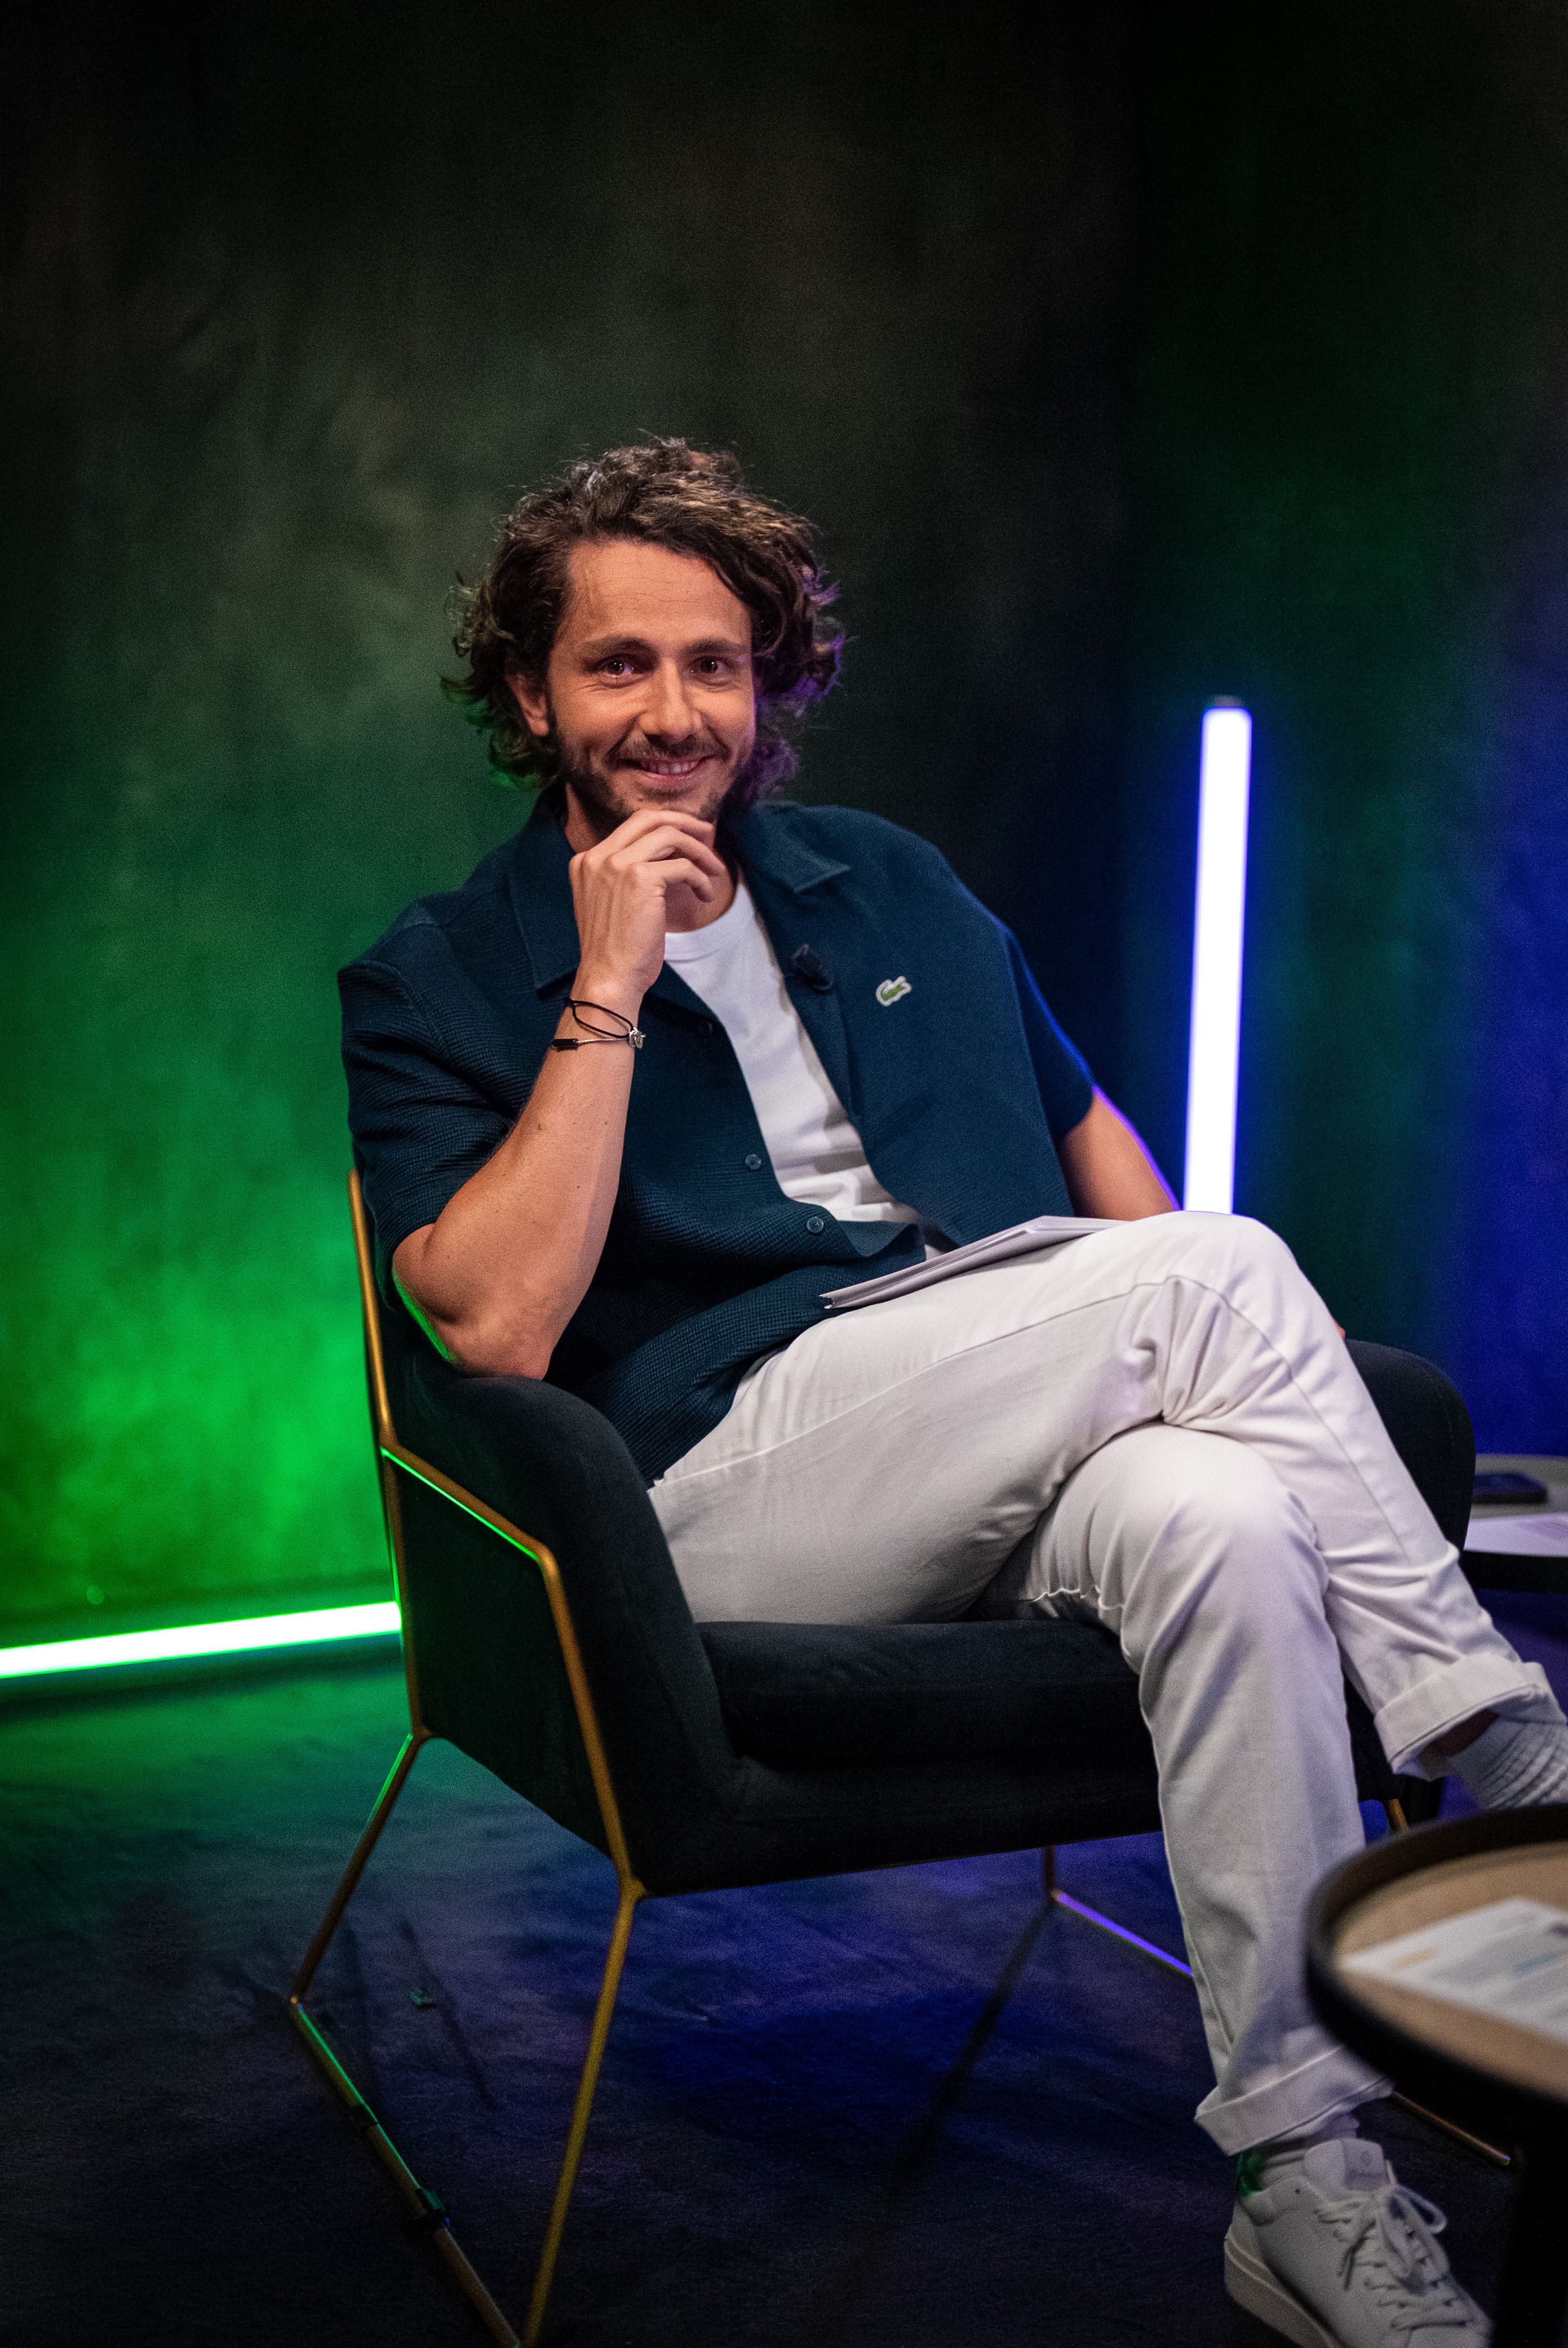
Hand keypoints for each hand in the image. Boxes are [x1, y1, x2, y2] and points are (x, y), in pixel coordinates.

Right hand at [567, 809, 730, 1013]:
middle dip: (684, 822)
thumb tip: (672, 856)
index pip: (632, 826)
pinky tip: (705, 895)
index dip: (665, 825)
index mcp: (587, 860)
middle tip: (708, 835)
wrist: (609, 978)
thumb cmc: (616, 951)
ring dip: (699, 851)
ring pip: (670, 836)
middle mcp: (598, 856)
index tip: (689, 836)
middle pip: (649, 819)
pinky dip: (700, 879)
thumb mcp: (614, 903)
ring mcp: (617, 864)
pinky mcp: (640, 878)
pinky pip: (683, 867)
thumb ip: (629, 875)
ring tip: (715, 870)